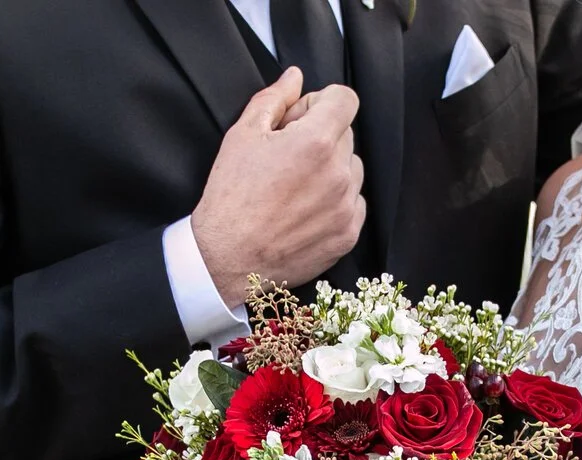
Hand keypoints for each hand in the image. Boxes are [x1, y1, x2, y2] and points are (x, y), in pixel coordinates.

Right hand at [191, 67, 365, 307]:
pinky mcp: (348, 234)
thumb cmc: (230, 199)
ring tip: (294, 187)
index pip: (345, 99)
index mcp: (315, 142)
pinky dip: (335, 201)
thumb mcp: (242, 136)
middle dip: (320, 136)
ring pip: (352, 169)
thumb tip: (294, 78)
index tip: (303, 117)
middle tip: (286, 156)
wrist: (228, 258)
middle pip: (346, 134)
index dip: (322, 102)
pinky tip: (304, 210)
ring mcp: (346, 206)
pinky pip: (354, 203)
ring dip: (330, 169)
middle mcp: (338, 173)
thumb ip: (274, 100)